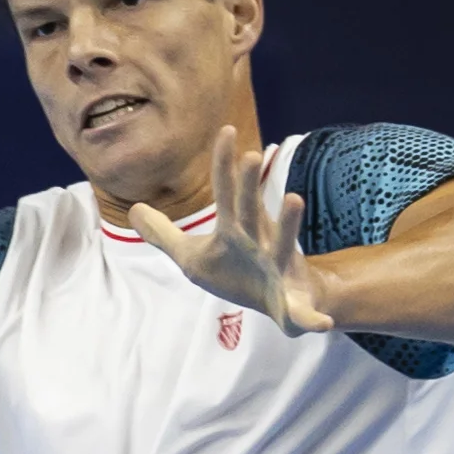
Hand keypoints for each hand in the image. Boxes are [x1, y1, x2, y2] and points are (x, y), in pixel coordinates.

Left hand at [130, 126, 335, 337]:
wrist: (281, 302)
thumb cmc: (237, 272)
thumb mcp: (193, 257)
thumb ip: (164, 234)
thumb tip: (133, 210)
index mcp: (236, 231)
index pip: (227, 194)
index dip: (223, 166)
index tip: (226, 130)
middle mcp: (259, 242)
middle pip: (251, 212)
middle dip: (249, 187)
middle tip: (249, 155)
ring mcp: (278, 270)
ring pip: (284, 246)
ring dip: (290, 224)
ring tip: (296, 198)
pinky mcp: (291, 303)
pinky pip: (303, 312)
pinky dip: (312, 317)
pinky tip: (320, 323)